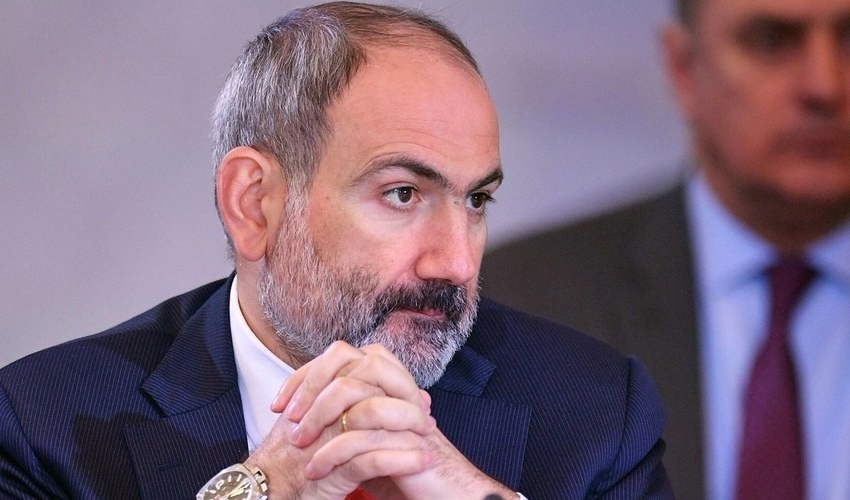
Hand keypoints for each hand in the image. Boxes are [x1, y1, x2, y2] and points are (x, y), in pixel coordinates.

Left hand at [273, 341, 516, 499]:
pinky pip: (361, 436)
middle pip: (349, 361)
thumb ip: (348, 410)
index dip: (308, 374)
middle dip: (311, 388)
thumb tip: (309, 399)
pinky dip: (332, 454)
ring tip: (300, 443)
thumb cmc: (402, 465)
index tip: (282, 402)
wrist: (446, 492)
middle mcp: (398, 387)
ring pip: (353, 392)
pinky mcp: (407, 440)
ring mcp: (404, 409)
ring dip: (318, 418)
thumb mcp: (368, 433)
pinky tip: (316, 469)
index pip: (342, 355)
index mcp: (387, 380)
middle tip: (290, 419)